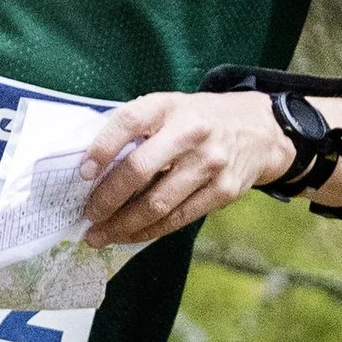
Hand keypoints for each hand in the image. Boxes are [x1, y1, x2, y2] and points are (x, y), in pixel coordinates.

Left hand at [75, 89, 287, 245]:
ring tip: (100, 235)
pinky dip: (149, 231)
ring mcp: (211, 163)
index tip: (83, 173)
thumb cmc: (198, 120)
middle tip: (87, 216)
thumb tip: (92, 169)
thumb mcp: (170, 108)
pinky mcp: (223, 190)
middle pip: (139, 170)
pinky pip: (178, 218)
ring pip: (157, 203)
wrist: (258, 129)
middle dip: (107, 199)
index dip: (102, 147)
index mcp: (169, 106)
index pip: (129, 121)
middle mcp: (191, 132)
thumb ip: (137, 129)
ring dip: (123, 225)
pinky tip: (130, 235)